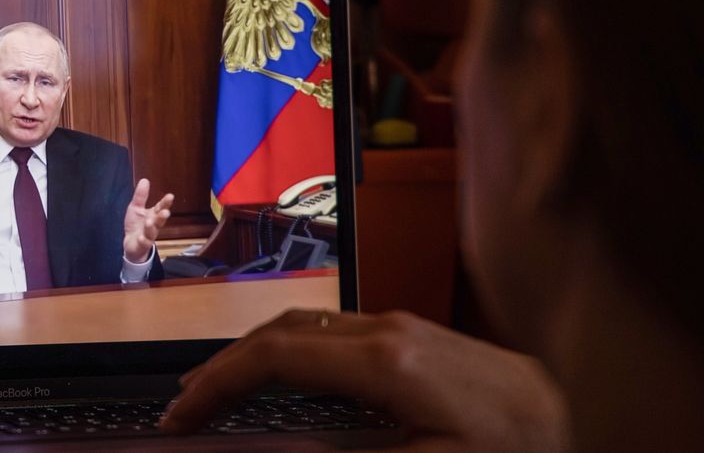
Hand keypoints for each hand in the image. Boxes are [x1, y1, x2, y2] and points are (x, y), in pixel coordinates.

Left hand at [124, 178, 173, 262]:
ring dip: (152, 227)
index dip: (165, 203)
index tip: (170, 196)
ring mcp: (148, 235)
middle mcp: (153, 225)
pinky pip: (144, 242)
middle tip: (165, 212)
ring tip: (150, 222)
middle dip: (162, 216)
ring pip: (152, 231)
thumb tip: (145, 180)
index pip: (160, 207)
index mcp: (153, 215)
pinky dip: (143, 240)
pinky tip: (141, 238)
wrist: (132, 245)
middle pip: (159, 220)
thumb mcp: (136, 208)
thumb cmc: (136, 225)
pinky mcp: (142, 244)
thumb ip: (140, 196)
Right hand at [160, 309, 568, 452]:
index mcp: (385, 361)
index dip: (217, 384)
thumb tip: (271, 441)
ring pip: (302, 326)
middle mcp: (387, 329)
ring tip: (221, 391)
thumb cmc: (510, 449)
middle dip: (224, 366)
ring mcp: (400, 326)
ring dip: (254, 355)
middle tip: (187, 407)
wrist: (584, 418)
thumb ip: (336, 451)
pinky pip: (330, 332)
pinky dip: (289, 353)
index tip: (182, 416)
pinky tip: (280, 379)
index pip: (273, 356)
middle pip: (279, 331)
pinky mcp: (412, 335)